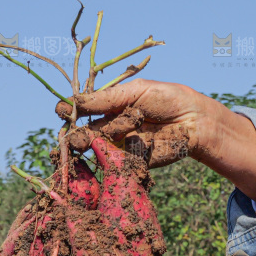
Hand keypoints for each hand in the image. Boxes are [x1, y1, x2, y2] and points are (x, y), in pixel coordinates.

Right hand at [57, 79, 255, 198]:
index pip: (83, 110)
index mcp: (109, 107)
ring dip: (86, 147)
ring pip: (96, 149)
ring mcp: (120, 147)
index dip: (71, 111)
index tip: (62, 110)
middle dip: (75, 133)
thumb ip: (106, 98)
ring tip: (81, 143)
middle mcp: (111, 128)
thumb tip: (75, 101)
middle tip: (70, 134)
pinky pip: (114, 163)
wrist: (193, 121)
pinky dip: (106, 161)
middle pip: (85, 132)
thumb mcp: (135, 92)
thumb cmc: (166, 98)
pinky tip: (101, 156)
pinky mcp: (130, 163)